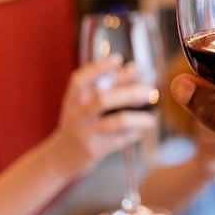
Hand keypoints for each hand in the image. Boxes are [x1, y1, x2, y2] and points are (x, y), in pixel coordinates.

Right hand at [49, 54, 157, 175]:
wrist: (63, 155)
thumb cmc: (81, 120)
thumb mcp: (85, 102)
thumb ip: (107, 85)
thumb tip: (134, 67)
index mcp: (74, 98)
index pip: (81, 79)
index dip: (98, 68)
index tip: (118, 58)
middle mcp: (78, 113)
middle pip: (104, 99)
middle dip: (130, 93)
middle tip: (150, 91)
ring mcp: (86, 132)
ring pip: (118, 122)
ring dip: (139, 119)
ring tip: (152, 120)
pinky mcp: (95, 149)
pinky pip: (121, 139)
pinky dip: (135, 133)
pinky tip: (142, 131)